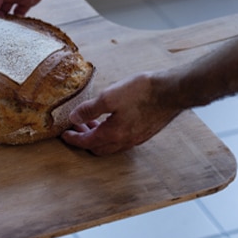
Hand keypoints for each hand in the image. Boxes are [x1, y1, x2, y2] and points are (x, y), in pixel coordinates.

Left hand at [61, 72, 181, 154]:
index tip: (64, 134)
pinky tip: (111, 121)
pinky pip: (122, 140)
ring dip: (98, 136)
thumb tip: (73, 117)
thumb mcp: (109, 96)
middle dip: (84, 139)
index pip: (87, 142)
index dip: (73, 139)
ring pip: (111, 144)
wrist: (173, 90)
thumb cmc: (143, 91)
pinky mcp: (146, 132)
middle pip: (98, 147)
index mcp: (114, 134)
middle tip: (76, 127)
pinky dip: (111, 134)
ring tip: (91, 122)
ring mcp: (137, 138)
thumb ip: (89, 109)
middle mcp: (125, 140)